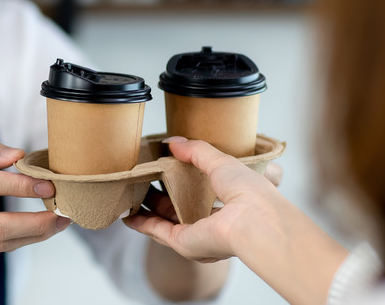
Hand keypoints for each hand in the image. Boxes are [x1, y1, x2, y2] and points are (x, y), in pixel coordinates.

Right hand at [125, 137, 279, 261]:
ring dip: (148, 211)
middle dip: (161, 198)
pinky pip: (158, 231)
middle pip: (179, 211)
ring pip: (166, 222)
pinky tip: (129, 216)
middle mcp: (212, 225)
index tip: (166, 170)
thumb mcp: (221, 161)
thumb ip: (197, 151)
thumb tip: (174, 142)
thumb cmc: (250, 192)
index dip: (183, 184)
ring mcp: (197, 236)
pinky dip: (142, 224)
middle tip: (144, 181)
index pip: (201, 196)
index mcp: (228, 207)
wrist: (255, 220)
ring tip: (132, 196)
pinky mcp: (184, 242)